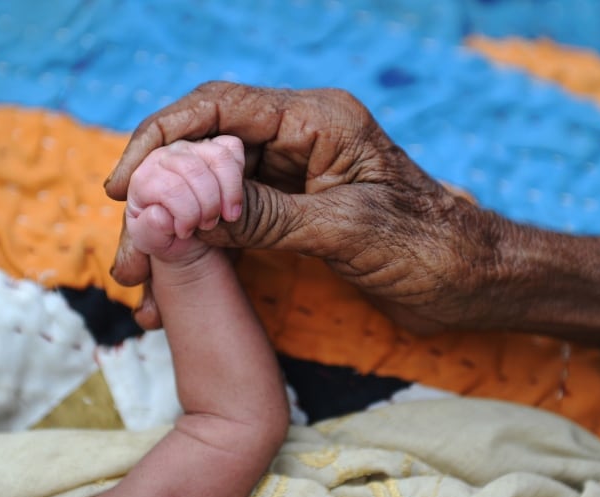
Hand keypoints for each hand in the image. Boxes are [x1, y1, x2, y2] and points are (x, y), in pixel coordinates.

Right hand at [106, 82, 599, 347]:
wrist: (474, 282)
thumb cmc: (431, 248)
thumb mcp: (346, 230)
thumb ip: (268, 216)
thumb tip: (187, 210)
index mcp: (319, 121)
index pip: (220, 110)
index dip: (163, 141)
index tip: (124, 188)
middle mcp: (302, 139)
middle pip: (208, 153)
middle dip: (161, 200)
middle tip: (130, 259)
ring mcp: (297, 177)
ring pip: (214, 191)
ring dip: (176, 232)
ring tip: (143, 282)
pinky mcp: (297, 213)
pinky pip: (236, 222)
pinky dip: (205, 250)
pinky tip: (181, 283)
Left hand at [125, 136, 243, 264]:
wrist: (185, 237)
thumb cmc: (166, 236)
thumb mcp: (153, 242)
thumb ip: (150, 230)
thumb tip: (161, 213)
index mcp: (144, 178)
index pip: (170, 187)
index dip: (185, 214)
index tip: (186, 232)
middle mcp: (165, 156)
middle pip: (194, 169)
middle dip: (208, 205)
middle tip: (207, 225)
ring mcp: (191, 148)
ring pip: (218, 156)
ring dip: (229, 193)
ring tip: (226, 216)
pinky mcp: (214, 146)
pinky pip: (233, 148)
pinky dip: (238, 175)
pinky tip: (233, 198)